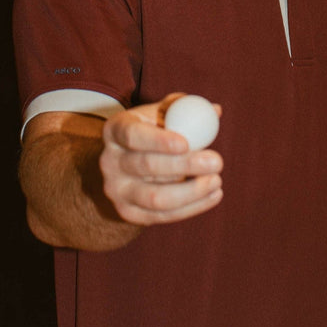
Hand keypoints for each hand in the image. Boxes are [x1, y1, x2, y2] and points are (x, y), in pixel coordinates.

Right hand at [99, 94, 222, 225]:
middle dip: (185, 165)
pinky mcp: (129, 213)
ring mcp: (117, 190)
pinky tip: (214, 195)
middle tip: (217, 161)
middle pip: (147, 166)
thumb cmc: (150, 134)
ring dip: (191, 191)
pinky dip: (192, 207)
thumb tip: (215, 111)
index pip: (132, 135)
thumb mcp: (160, 115)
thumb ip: (184, 110)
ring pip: (155, 197)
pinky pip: (163, 216)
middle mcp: (110, 161)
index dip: (158, 140)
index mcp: (115, 130)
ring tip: (216, 181)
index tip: (186, 143)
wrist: (126, 169)